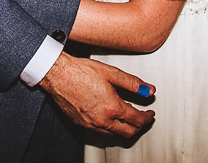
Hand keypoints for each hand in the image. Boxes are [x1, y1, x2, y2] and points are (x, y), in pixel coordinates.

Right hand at [37, 52, 154, 137]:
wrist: (58, 75)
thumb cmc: (81, 72)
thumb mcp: (112, 73)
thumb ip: (132, 83)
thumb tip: (148, 89)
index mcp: (112, 107)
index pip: (137, 120)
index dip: (147, 117)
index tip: (149, 114)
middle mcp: (102, 120)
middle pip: (128, 133)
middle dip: (139, 127)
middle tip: (143, 119)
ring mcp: (91, 124)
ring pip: (114, 135)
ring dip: (125, 129)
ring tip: (128, 119)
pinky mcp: (82, 124)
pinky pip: (100, 132)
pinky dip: (110, 128)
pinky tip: (110, 118)